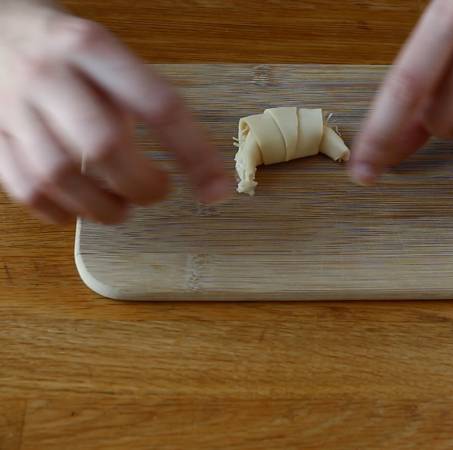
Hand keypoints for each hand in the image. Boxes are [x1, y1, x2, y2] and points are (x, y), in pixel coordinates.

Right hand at [0, 2, 232, 224]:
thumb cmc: (66, 51)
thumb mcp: (109, 55)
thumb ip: (143, 99)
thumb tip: (197, 165)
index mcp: (93, 48)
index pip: (159, 106)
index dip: (194, 154)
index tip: (216, 187)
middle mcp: (51, 74)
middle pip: (103, 145)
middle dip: (141, 185)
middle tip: (157, 193)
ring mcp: (13, 106)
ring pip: (60, 174)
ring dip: (101, 207)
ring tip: (121, 208)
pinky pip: (25, 188)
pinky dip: (60, 211)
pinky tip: (80, 209)